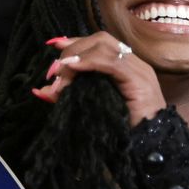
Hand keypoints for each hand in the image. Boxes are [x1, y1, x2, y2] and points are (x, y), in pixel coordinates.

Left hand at [33, 33, 165, 124]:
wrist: (149, 148)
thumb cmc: (122, 132)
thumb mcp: (89, 109)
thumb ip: (68, 97)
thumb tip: (40, 90)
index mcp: (126, 69)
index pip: (100, 43)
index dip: (76, 42)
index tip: (54, 46)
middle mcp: (134, 64)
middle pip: (100, 39)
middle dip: (72, 49)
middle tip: (53, 71)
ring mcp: (139, 70)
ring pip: (104, 47)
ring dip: (76, 57)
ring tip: (59, 74)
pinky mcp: (139, 80)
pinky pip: (111, 62)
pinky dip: (88, 62)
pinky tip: (73, 69)